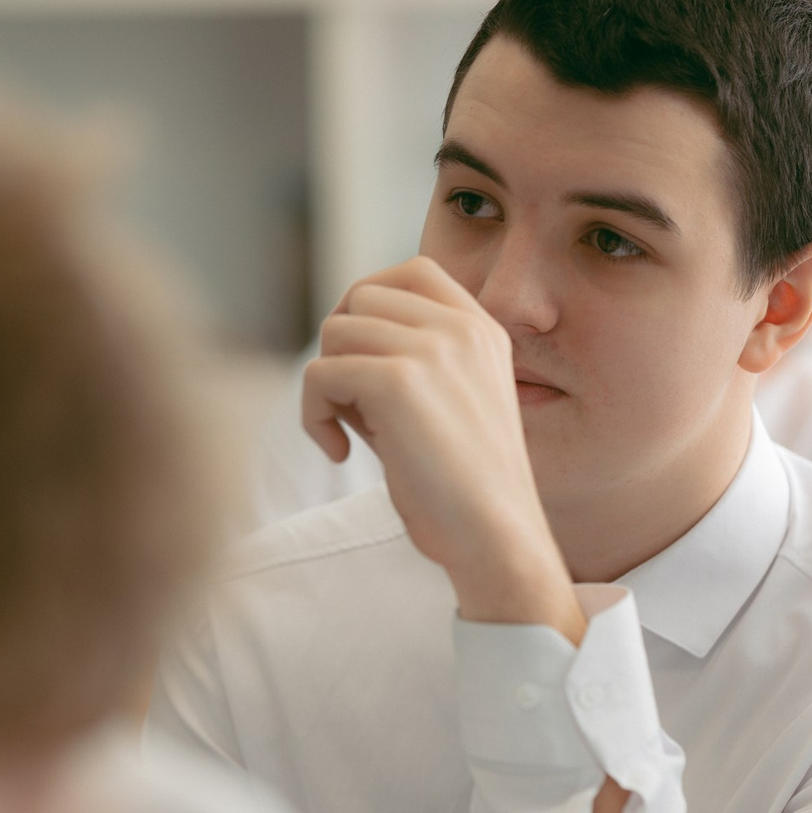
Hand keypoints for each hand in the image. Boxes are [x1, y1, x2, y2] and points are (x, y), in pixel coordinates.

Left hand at [301, 257, 582, 638]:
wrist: (497, 540)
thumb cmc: (462, 485)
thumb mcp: (447, 397)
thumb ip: (405, 355)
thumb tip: (336, 331)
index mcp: (481, 329)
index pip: (412, 272)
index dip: (371, 307)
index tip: (366, 363)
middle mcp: (461, 328)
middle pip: (361, 297)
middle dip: (344, 348)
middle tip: (355, 404)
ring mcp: (431, 349)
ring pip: (334, 331)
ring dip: (327, 384)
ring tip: (352, 431)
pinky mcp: (398, 382)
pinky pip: (319, 374)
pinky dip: (314, 415)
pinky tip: (340, 453)